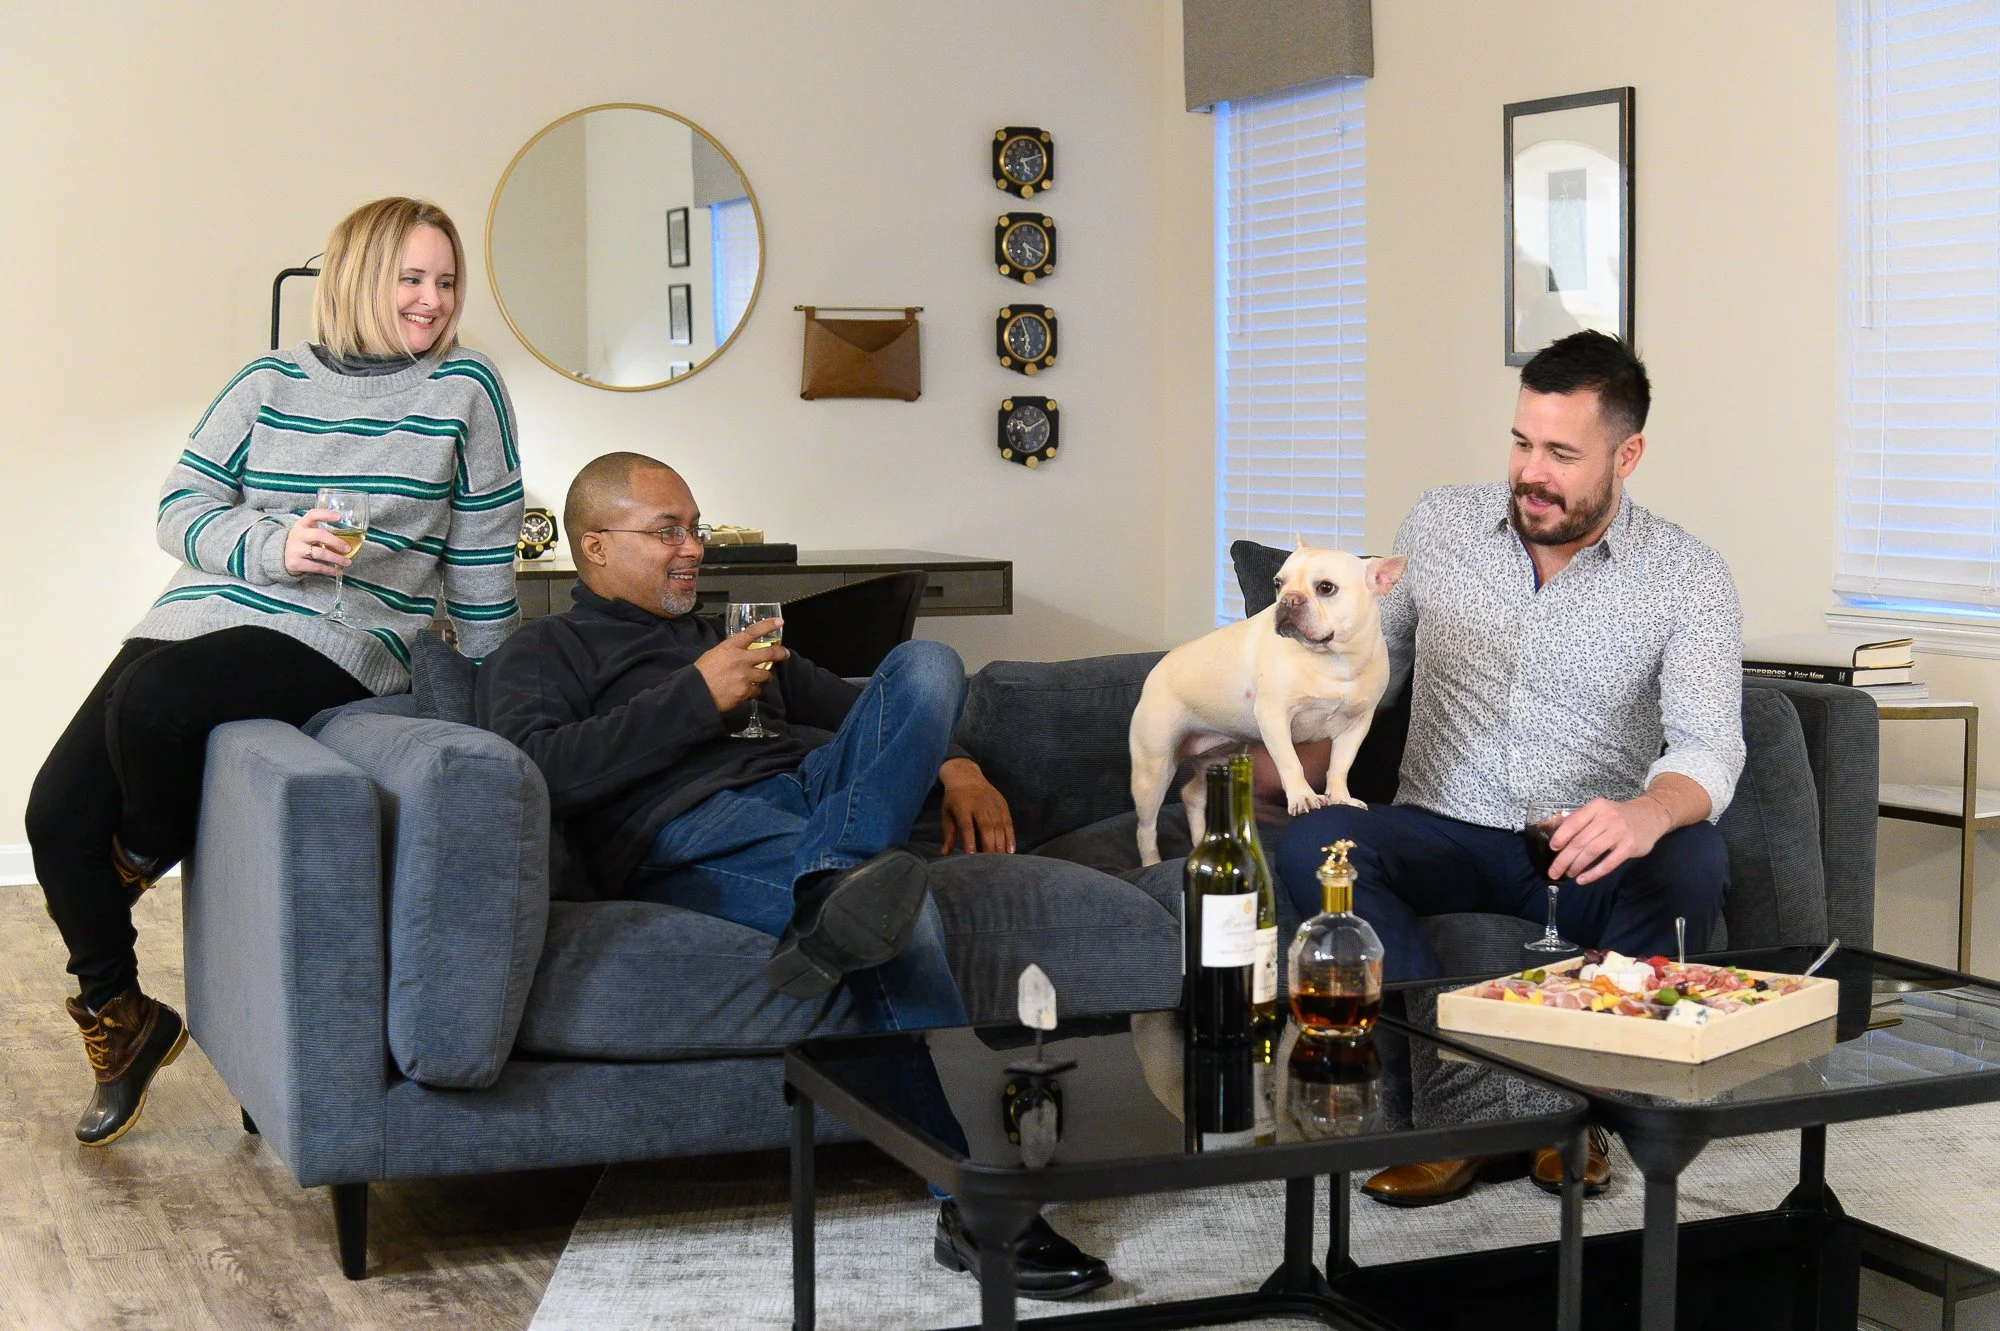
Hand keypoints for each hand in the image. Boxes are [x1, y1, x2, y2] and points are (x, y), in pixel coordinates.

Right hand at [284, 509, 354, 576]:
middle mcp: (298, 535)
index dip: (326, 514)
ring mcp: (295, 549)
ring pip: (320, 553)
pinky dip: (329, 570)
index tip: (339, 516)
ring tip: (347, 562)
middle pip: (319, 535)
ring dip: (336, 559)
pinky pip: (316, 567)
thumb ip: (321, 532)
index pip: (312, 515)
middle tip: (347, 548)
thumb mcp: (306, 532)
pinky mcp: (295, 563)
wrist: (280, 556)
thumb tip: (348, 539)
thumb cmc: (301, 542)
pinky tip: (337, 571)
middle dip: (336, 542)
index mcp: (301, 525)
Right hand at [693, 619, 787, 713]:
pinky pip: (756, 691)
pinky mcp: (746, 691)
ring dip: (764, 678)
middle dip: (780, 654)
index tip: (780, 622)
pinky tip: (745, 692)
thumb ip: (728, 652)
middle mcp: (741, 659)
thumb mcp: (713, 654)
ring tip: (761, 680)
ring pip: (765, 675)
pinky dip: (753, 691)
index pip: (752, 632)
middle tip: (785, 654)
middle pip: (768, 654)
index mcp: (731, 647)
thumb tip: (738, 653)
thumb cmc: (701, 672)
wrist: (696, 692)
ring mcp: (745, 676)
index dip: (767, 626)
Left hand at [939, 758, 1014, 854]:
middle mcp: (979, 804)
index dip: (969, 840)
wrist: (966, 776)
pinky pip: (1008, 822)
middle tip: (990, 864)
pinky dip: (1010, 836)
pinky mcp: (1002, 803)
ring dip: (1001, 844)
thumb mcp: (947, 814)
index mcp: (962, 806)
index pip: (966, 825)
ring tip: (1001, 860)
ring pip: (999, 825)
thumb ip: (948, 834)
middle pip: (986, 826)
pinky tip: (1011, 849)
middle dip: (989, 845)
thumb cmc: (954, 799)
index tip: (972, 855)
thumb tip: (944, 854)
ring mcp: (992, 803)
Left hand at [1546, 794, 1672, 885]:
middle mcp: (1607, 818)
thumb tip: (1546, 825)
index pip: (1574, 822)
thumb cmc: (1617, 815)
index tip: (1552, 849)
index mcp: (1596, 807)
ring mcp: (1620, 832)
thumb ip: (1575, 819)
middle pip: (1580, 841)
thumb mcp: (1597, 810)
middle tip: (1554, 872)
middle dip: (1564, 858)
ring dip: (1577, 865)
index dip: (1561, 836)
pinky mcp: (1630, 847)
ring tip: (1568, 874)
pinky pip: (1609, 863)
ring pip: (1592, 852)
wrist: (1651, 815)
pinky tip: (1583, 879)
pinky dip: (1594, 873)